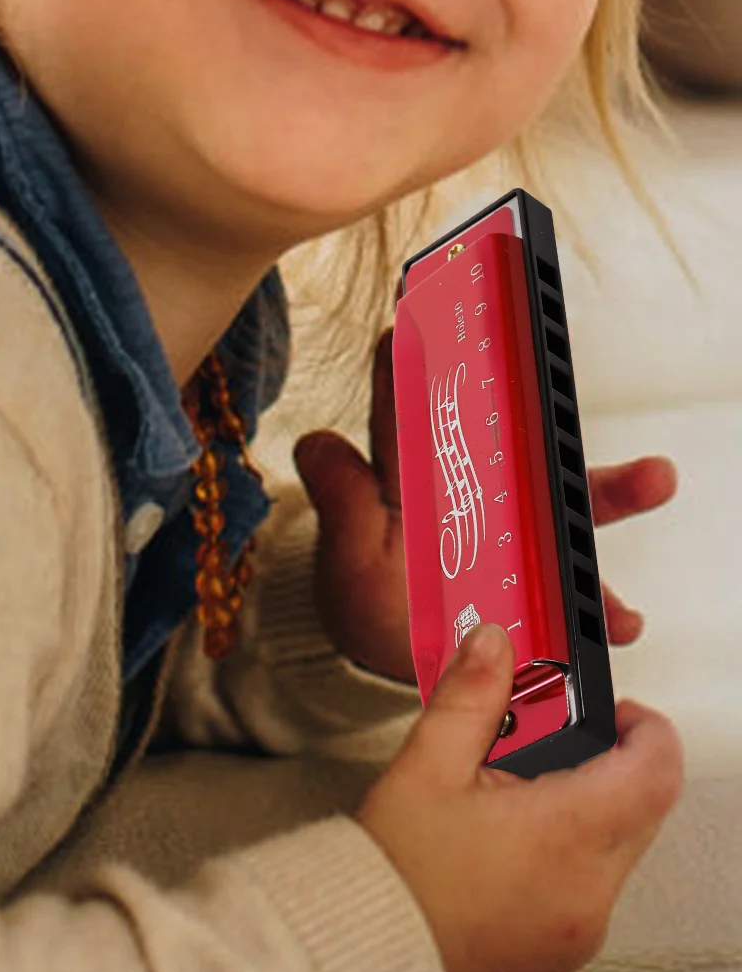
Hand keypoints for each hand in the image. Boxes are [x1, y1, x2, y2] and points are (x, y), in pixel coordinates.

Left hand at [291, 327, 678, 684]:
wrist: (399, 668)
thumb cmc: (371, 607)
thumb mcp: (346, 564)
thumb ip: (339, 508)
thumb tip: (317, 444)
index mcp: (412, 480)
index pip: (414, 402)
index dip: (422, 351)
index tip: (441, 303)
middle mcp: (467, 495)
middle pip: (511, 438)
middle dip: (543, 408)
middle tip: (565, 377)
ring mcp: (509, 537)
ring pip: (561, 502)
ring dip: (609, 488)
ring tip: (653, 476)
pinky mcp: (540, 584)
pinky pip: (579, 586)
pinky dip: (604, 600)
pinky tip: (621, 613)